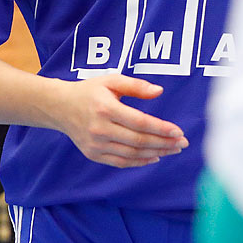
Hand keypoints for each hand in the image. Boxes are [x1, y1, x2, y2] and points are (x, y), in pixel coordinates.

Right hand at [55, 74, 188, 168]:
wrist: (60, 107)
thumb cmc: (90, 91)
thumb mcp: (111, 80)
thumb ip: (136, 85)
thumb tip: (159, 91)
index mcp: (105, 107)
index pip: (139, 122)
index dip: (161, 128)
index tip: (179, 131)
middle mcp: (100, 128)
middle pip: (138, 141)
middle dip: (164, 143)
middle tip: (182, 143)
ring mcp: (95, 144)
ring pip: (131, 154)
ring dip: (156, 153)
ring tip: (173, 150)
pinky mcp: (93, 154)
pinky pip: (121, 162)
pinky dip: (139, 162)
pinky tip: (154, 157)